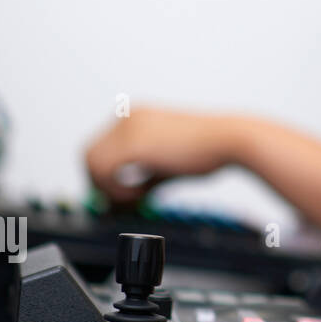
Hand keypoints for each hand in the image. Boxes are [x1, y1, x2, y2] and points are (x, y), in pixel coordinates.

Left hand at [84, 106, 242, 203]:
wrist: (231, 140)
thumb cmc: (211, 151)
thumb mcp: (170, 165)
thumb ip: (145, 179)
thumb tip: (126, 201)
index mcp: (137, 116)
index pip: (101, 147)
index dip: (104, 176)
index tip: (117, 197)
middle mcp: (128, 117)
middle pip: (89, 154)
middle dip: (99, 184)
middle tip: (117, 204)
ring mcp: (128, 128)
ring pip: (92, 164)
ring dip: (109, 188)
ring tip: (138, 197)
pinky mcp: (133, 144)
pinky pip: (105, 173)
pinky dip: (118, 190)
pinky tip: (142, 194)